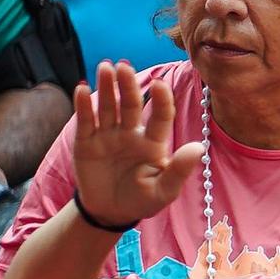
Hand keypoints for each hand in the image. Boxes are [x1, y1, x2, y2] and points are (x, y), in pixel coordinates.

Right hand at [70, 64, 202, 230]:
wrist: (111, 212)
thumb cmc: (143, 200)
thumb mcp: (165, 191)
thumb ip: (180, 170)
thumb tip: (198, 148)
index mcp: (154, 142)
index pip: (161, 116)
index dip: (161, 101)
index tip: (161, 84)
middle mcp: (132, 133)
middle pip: (131, 105)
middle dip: (128, 85)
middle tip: (124, 66)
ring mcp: (108, 135)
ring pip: (109, 106)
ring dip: (107, 87)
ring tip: (105, 67)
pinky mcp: (86, 141)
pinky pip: (86, 120)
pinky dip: (83, 105)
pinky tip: (81, 88)